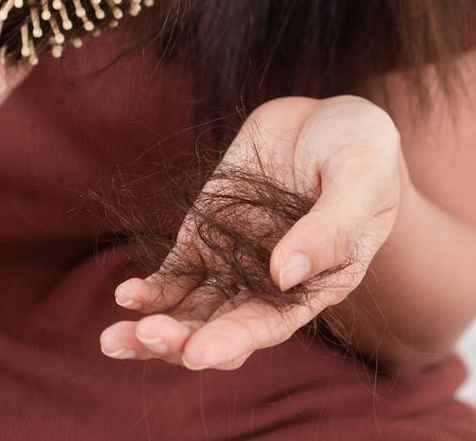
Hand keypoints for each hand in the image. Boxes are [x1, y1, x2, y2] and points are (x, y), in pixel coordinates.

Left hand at [100, 96, 405, 369]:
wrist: (329, 120)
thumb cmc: (362, 151)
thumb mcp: (360, 178)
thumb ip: (331, 227)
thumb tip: (284, 275)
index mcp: (315, 285)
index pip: (269, 325)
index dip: (233, 342)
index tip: (197, 356)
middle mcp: (270, 286)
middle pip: (220, 330)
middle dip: (181, 343)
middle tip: (146, 338)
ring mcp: (233, 262)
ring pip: (189, 312)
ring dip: (152, 330)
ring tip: (113, 338)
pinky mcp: (205, 237)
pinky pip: (173, 275)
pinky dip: (149, 291)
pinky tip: (126, 296)